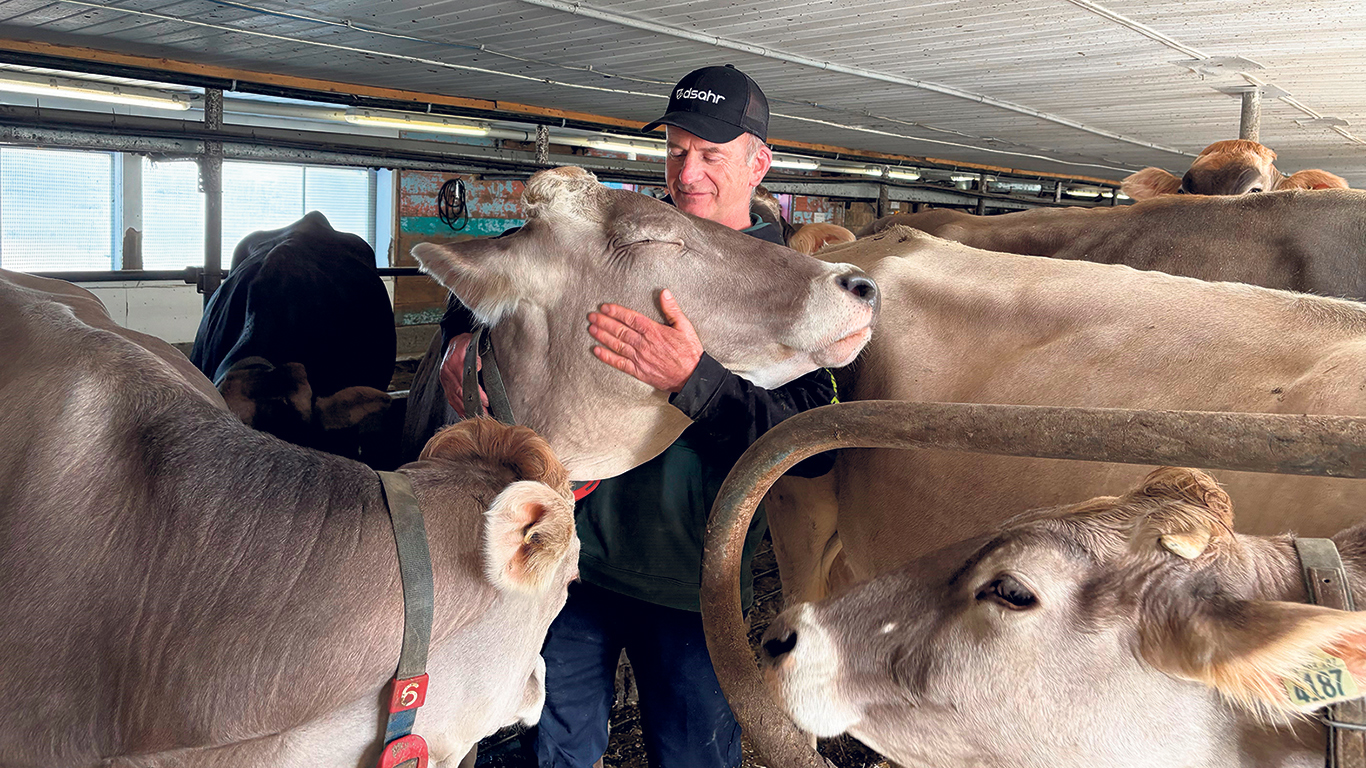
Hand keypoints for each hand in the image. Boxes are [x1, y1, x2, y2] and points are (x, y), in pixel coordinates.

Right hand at [439, 333, 487, 417]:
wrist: (452, 342)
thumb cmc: (464, 344)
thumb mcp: (471, 343)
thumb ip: (475, 355)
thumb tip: (477, 367)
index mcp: (454, 363)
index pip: (465, 383)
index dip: (477, 394)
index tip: (486, 401)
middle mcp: (447, 373)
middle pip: (459, 394)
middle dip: (472, 405)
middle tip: (484, 414)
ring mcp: (445, 379)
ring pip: (454, 398)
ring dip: (465, 409)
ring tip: (477, 416)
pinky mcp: (445, 384)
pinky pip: (450, 398)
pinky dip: (458, 407)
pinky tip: (465, 413)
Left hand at [588, 289, 702, 392]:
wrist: (692, 377)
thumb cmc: (689, 351)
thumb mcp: (685, 326)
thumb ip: (672, 309)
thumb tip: (664, 293)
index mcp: (654, 331)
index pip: (631, 318)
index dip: (616, 312)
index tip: (605, 307)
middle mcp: (644, 344)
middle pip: (620, 330)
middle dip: (604, 322)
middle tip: (592, 316)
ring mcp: (640, 358)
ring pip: (617, 345)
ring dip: (603, 336)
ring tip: (591, 329)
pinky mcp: (639, 371)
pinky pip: (620, 363)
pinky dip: (607, 357)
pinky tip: (596, 351)